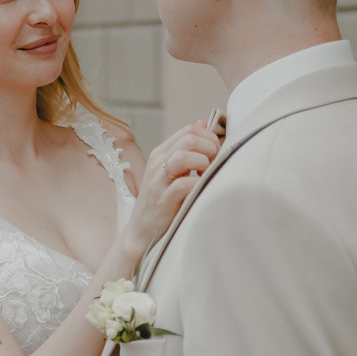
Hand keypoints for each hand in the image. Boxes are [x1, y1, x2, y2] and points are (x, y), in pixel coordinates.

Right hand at [124, 121, 220, 256]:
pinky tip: (200, 191)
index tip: (215, 154)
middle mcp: (158, 163)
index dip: (209, 138)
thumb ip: (186, 148)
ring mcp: (159, 181)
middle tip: (213, 165)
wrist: (141, 232)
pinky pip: (185, 184)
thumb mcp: (171, 171)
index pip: (189, 130)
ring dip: (203, 164)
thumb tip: (202, 124)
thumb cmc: (161, 202)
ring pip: (185, 155)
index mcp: (161, 153)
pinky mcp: (164, 200)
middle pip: (190, 139)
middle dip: (210, 149)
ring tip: (205, 176)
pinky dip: (198, 185)